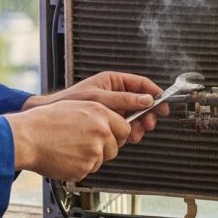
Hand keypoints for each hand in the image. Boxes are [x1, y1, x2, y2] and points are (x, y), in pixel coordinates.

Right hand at [6, 100, 130, 181]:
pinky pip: (87, 170)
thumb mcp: (76, 106)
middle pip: (116, 147)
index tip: (111, 136)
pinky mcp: (84, 168)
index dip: (118, 134)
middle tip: (85, 143)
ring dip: (91, 158)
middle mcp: (101, 132)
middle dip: (105, 148)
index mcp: (100, 113)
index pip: (125, 128)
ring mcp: (94, 152)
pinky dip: (78, 166)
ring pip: (102, 160)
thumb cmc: (45, 121)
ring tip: (70, 147)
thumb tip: (111, 124)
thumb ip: (98, 115)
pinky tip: (64, 155)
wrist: (26, 137)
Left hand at [21, 71, 169, 142]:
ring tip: (138, 133)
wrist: (53, 117)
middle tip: (150, 123)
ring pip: (135, 115)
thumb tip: (147, 99)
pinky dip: (130, 131)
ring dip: (140, 124)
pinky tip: (129, 136)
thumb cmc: (71, 102)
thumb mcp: (100, 99)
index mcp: (114, 81)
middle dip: (148, 113)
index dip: (154, 92)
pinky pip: (125, 124)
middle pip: (141, 101)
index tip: (164, 102)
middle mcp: (115, 93)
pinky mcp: (108, 120)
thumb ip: (124, 100)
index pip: (140, 83)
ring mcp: (112, 107)